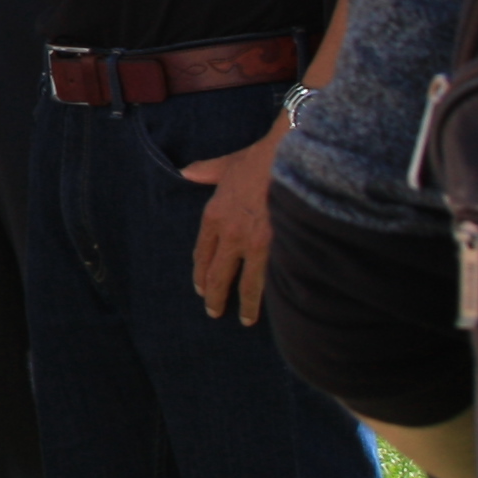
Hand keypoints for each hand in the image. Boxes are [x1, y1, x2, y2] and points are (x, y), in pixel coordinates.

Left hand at [183, 118, 290, 325]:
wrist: (291, 158)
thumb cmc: (261, 158)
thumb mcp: (228, 164)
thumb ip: (207, 171)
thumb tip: (187, 171)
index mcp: (215, 215)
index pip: (202, 252)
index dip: (201, 272)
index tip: (200, 286)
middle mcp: (231, 234)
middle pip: (218, 274)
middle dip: (214, 296)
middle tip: (213, 311)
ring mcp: (255, 244)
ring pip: (246, 284)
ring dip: (244, 305)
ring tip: (245, 319)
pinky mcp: (279, 249)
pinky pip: (271, 280)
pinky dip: (271, 296)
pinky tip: (273, 308)